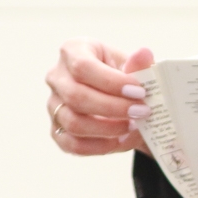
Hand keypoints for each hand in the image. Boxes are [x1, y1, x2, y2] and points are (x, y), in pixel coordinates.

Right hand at [45, 39, 153, 156]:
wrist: (115, 93)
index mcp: (73, 50)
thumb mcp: (130, 64)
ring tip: (134, 126)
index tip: (139, 92)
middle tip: (142, 111)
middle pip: (76, 96)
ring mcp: (53, 104)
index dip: (111, 82)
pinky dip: (99, 146)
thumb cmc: (120, 74)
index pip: (83, 67)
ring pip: (73, 123)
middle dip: (113, 108)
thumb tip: (144, 54)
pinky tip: (120, 141)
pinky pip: (72, 144)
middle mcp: (57, 77)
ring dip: (108, 129)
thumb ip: (137, 63)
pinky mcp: (56, 129)